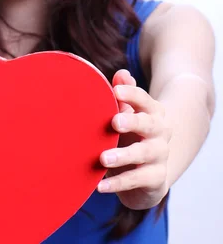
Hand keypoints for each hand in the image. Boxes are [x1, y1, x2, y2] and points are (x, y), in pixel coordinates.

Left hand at [98, 70, 170, 209]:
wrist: (152, 173)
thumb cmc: (132, 135)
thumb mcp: (128, 114)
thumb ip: (124, 95)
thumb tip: (122, 74)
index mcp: (152, 112)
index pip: (144, 99)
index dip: (131, 94)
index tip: (116, 91)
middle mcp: (160, 132)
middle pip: (148, 124)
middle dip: (132, 122)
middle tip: (114, 122)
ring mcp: (160, 155)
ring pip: (143, 153)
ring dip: (123, 155)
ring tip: (103, 158)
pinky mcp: (156, 179)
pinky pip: (137, 180)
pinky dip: (118, 183)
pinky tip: (100, 185)